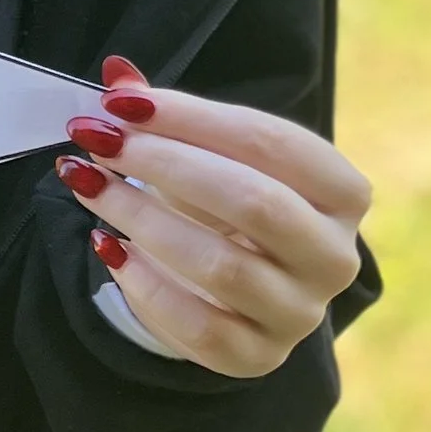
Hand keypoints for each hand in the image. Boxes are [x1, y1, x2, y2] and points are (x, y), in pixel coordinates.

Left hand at [54, 56, 370, 378]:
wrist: (236, 285)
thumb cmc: (224, 203)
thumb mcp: (207, 154)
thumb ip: (168, 116)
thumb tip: (115, 74)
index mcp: (342, 191)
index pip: (270, 142)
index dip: (191, 118)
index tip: (120, 102)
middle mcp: (334, 256)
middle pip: (253, 202)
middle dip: (165, 165)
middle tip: (98, 140)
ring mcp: (299, 313)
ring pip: (220, 267)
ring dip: (141, 218)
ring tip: (88, 185)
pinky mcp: (257, 357)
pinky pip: (197, 326)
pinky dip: (145, 285)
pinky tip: (108, 246)